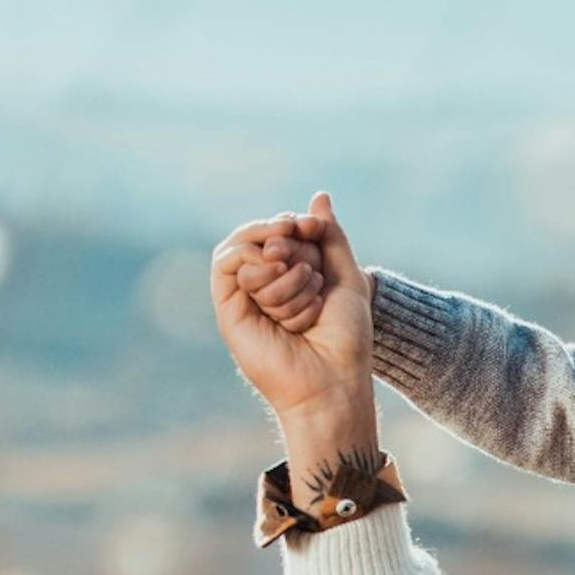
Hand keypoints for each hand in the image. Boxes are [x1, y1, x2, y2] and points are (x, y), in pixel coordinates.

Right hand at [209, 190, 375, 470]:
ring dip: (287, 276)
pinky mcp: (227, 307)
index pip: (284, 228)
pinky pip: (229, 261)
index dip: (297, 223)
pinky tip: (275, 294)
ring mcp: (245, 294)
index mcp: (292, 274)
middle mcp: (267, 282)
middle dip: (299, 254)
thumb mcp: (347, 277)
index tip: (313, 228)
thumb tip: (319, 196)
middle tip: (314, 283)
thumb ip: (330, 237)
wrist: (332, 378)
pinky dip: (258, 270)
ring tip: (303, 312)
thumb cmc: (346, 336)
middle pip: (270, 235)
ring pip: (252, 249)